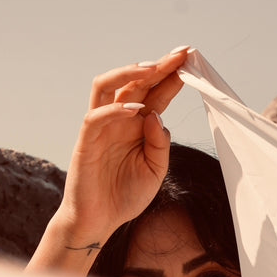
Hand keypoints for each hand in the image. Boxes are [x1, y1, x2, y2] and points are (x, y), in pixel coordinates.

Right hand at [28, 48, 188, 275]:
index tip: (191, 60)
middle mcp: (118, 120)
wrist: (98, 223)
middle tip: (180, 54)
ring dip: (128, 74)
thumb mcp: (154, 171)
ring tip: (152, 69)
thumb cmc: (124, 197)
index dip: (171, 76)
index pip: (155, 93)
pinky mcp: (86, 142)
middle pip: (134, 82)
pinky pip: (96, 117)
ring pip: (106, 86)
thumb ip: (160, 145)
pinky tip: (137, 110)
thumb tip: (157, 116)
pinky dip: (115, 110)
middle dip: (157, 66)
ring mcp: (100, 128)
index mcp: (137, 125)